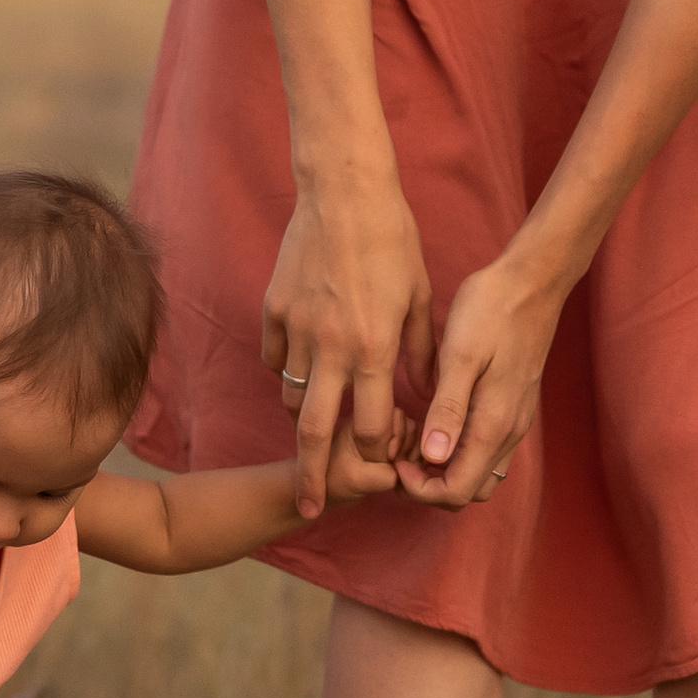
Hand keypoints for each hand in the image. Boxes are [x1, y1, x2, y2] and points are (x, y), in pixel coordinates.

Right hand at [262, 170, 435, 523]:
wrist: (344, 191)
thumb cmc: (393, 242)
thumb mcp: (421, 298)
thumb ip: (420, 353)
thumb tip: (423, 394)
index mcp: (374, 348)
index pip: (369, 427)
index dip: (374, 451)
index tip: (376, 460)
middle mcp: (332, 347)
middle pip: (313, 431)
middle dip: (311, 476)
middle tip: (307, 506)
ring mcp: (297, 329)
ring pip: (289, 395)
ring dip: (302, 414)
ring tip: (313, 421)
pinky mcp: (274, 309)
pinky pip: (274, 355)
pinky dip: (286, 367)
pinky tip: (302, 362)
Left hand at [393, 253, 562, 508]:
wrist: (532, 281)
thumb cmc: (492, 310)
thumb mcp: (462, 355)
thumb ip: (449, 409)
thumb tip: (431, 458)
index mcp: (494, 424)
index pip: (457, 491)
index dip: (420, 490)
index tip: (394, 460)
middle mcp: (509, 432)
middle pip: (469, 490)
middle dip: (430, 486)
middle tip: (398, 453)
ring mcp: (514, 420)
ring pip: (479, 472)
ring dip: (445, 471)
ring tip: (414, 438)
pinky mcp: (513, 406)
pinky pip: (486, 450)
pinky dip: (459, 452)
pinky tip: (435, 421)